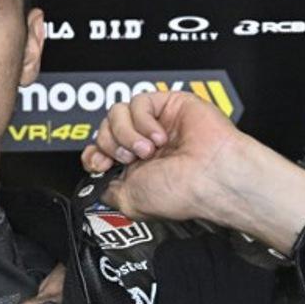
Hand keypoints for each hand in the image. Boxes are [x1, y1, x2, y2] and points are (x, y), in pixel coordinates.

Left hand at [80, 91, 304, 253]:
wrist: (210, 177)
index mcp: (137, 167)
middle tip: (131, 159)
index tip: (98, 163)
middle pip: (105, 128)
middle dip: (112, 144)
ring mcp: (157, 123)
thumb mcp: (131, 201)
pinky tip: (159, 136)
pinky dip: (143, 120)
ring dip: (127, 133)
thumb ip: (108, 191)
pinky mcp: (170, 104)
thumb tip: (98, 183)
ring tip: (148, 149)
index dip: (95, 152)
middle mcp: (145, 144)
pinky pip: (138, 102)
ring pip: (117, 112)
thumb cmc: (182, 192)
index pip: (102, 149)